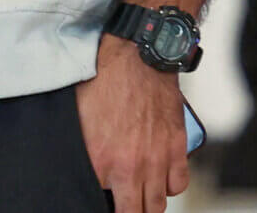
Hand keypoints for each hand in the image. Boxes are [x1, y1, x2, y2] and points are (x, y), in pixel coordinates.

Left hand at [76, 34, 189, 212]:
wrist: (136, 59)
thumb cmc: (104, 80)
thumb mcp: (78, 118)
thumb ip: (84, 150)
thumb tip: (87, 168)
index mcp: (101, 160)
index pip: (105, 204)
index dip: (105, 204)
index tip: (105, 201)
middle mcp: (130, 166)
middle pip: (135, 211)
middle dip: (129, 211)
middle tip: (125, 205)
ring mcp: (156, 159)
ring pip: (157, 204)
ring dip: (149, 202)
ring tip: (141, 196)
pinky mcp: (176, 148)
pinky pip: (178, 184)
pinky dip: (170, 185)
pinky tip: (160, 177)